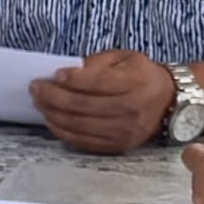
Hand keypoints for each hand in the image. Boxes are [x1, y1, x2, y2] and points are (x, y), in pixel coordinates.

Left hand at [34, 48, 177, 151]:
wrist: (167, 103)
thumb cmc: (141, 76)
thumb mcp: (124, 58)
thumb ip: (97, 62)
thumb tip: (67, 73)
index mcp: (136, 83)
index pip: (99, 83)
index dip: (74, 79)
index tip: (54, 74)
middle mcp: (132, 109)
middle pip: (85, 105)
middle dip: (54, 97)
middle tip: (36, 88)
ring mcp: (125, 131)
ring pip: (81, 126)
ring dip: (54, 114)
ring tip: (39, 103)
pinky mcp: (118, 145)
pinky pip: (85, 142)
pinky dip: (63, 132)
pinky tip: (51, 120)